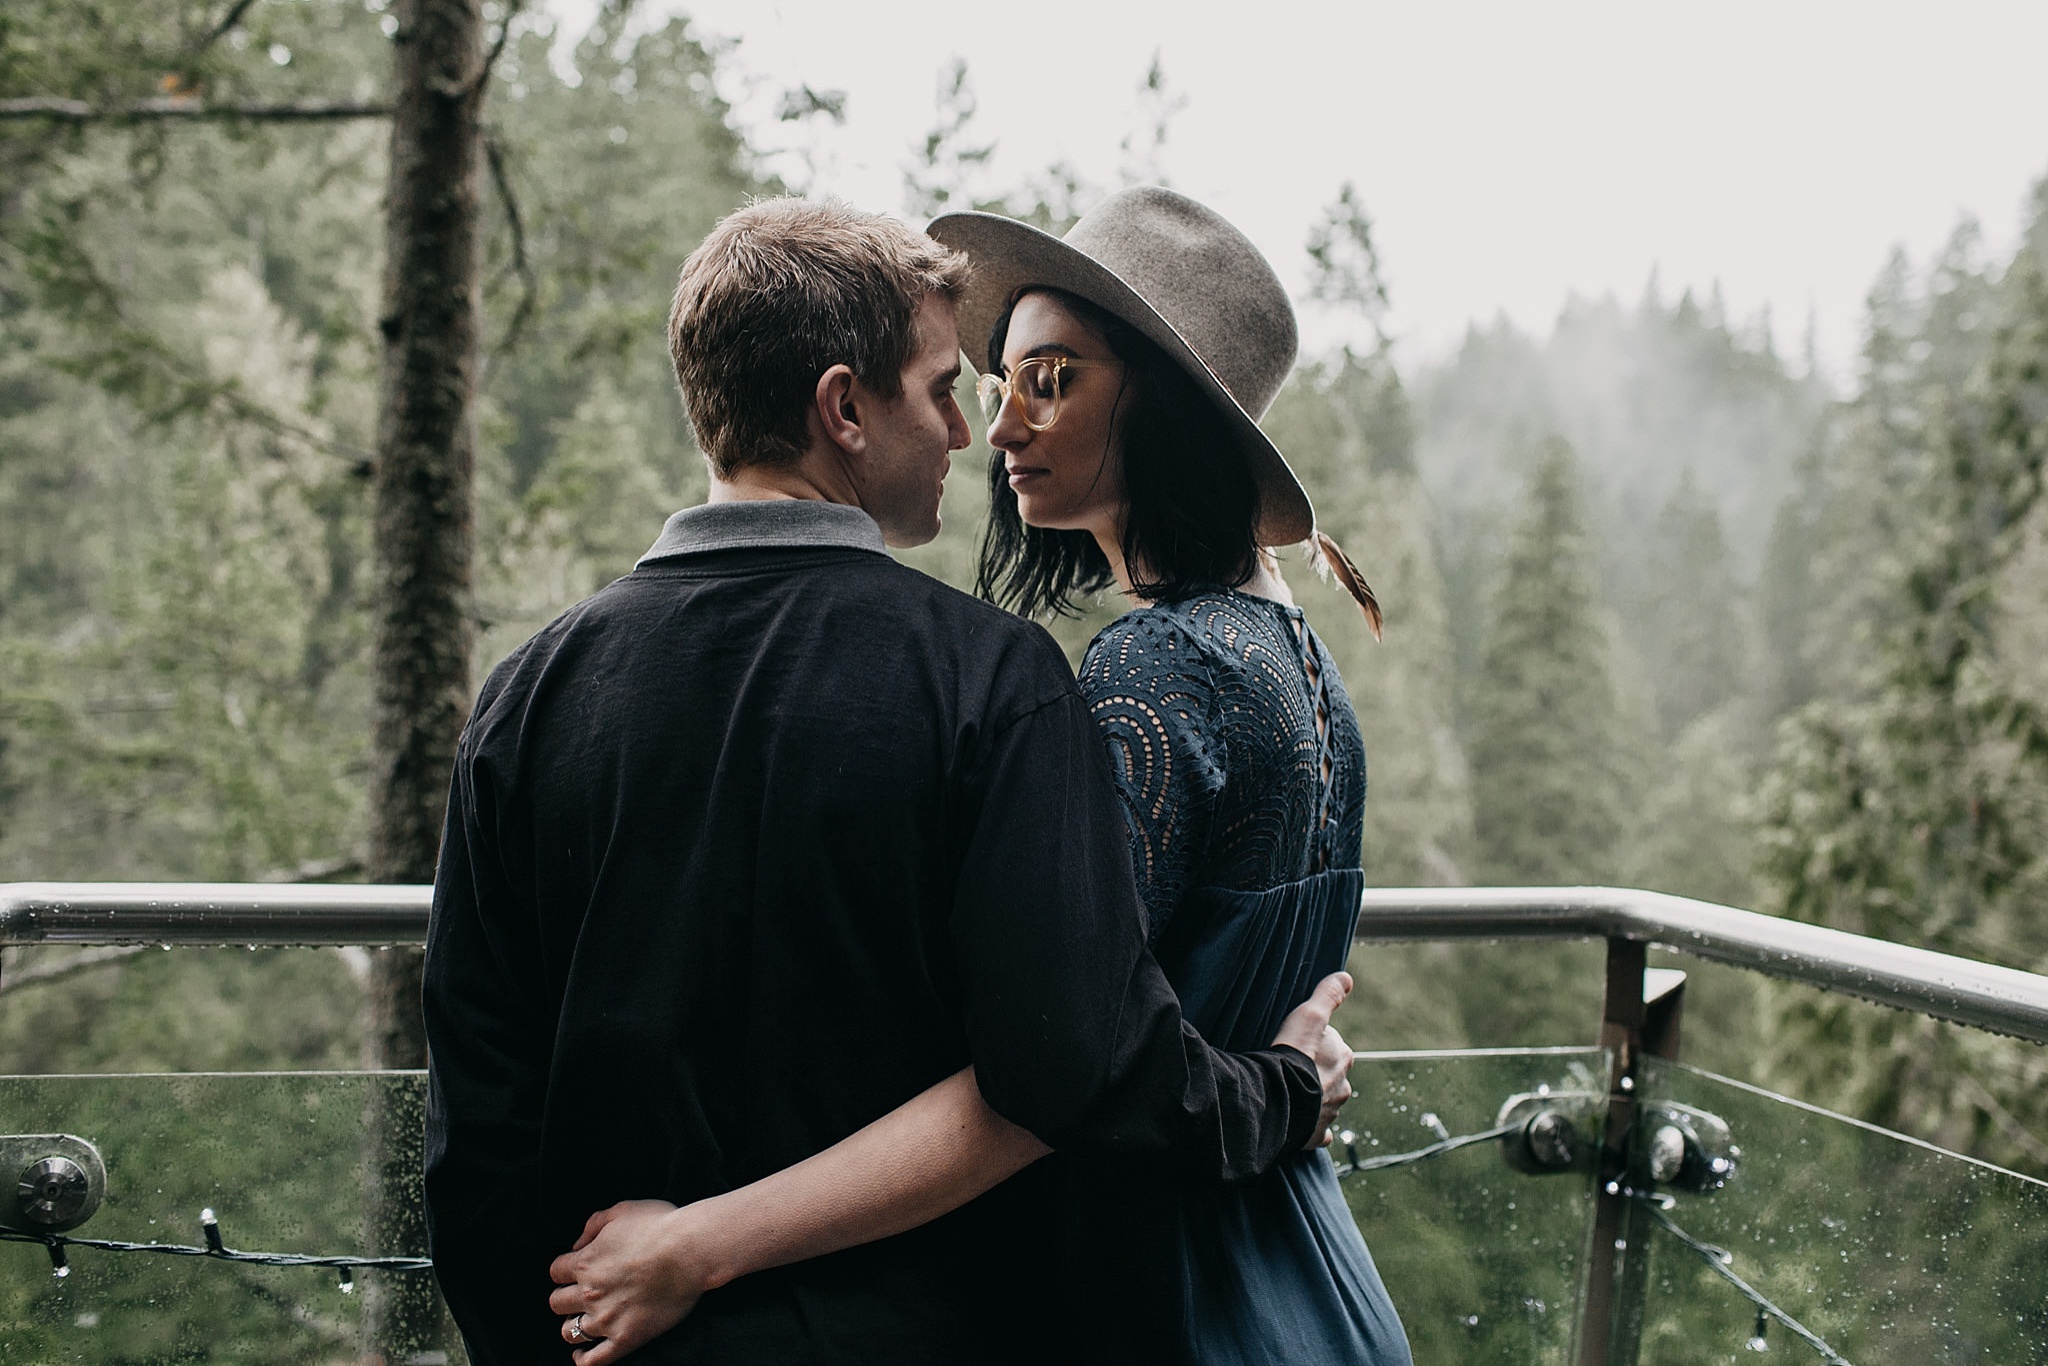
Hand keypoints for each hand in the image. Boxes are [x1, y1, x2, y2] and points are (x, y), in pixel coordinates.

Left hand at [548, 1200, 710, 1364]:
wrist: (690, 1250)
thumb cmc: (661, 1225)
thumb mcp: (623, 1210)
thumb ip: (594, 1223)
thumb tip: (577, 1243)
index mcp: (585, 1262)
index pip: (556, 1271)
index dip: (566, 1270)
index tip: (578, 1270)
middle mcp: (589, 1293)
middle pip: (557, 1303)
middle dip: (567, 1297)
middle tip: (583, 1295)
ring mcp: (606, 1318)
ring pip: (569, 1332)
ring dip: (573, 1326)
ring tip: (584, 1322)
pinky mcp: (626, 1338)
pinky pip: (594, 1360)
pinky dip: (583, 1359)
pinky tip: (582, 1355)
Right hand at [1271, 971, 1355, 1149]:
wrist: (1277, 1098)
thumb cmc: (1293, 1054)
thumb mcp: (1309, 1014)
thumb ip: (1328, 994)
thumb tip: (1346, 977)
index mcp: (1343, 1058)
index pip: (1332, 1045)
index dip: (1313, 1042)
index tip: (1295, 1043)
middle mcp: (1343, 1086)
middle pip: (1329, 1074)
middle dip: (1316, 1072)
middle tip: (1290, 1067)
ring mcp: (1331, 1112)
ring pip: (1325, 1101)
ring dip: (1311, 1097)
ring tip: (1289, 1090)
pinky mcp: (1316, 1134)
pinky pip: (1319, 1132)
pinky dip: (1312, 1127)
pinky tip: (1300, 1122)